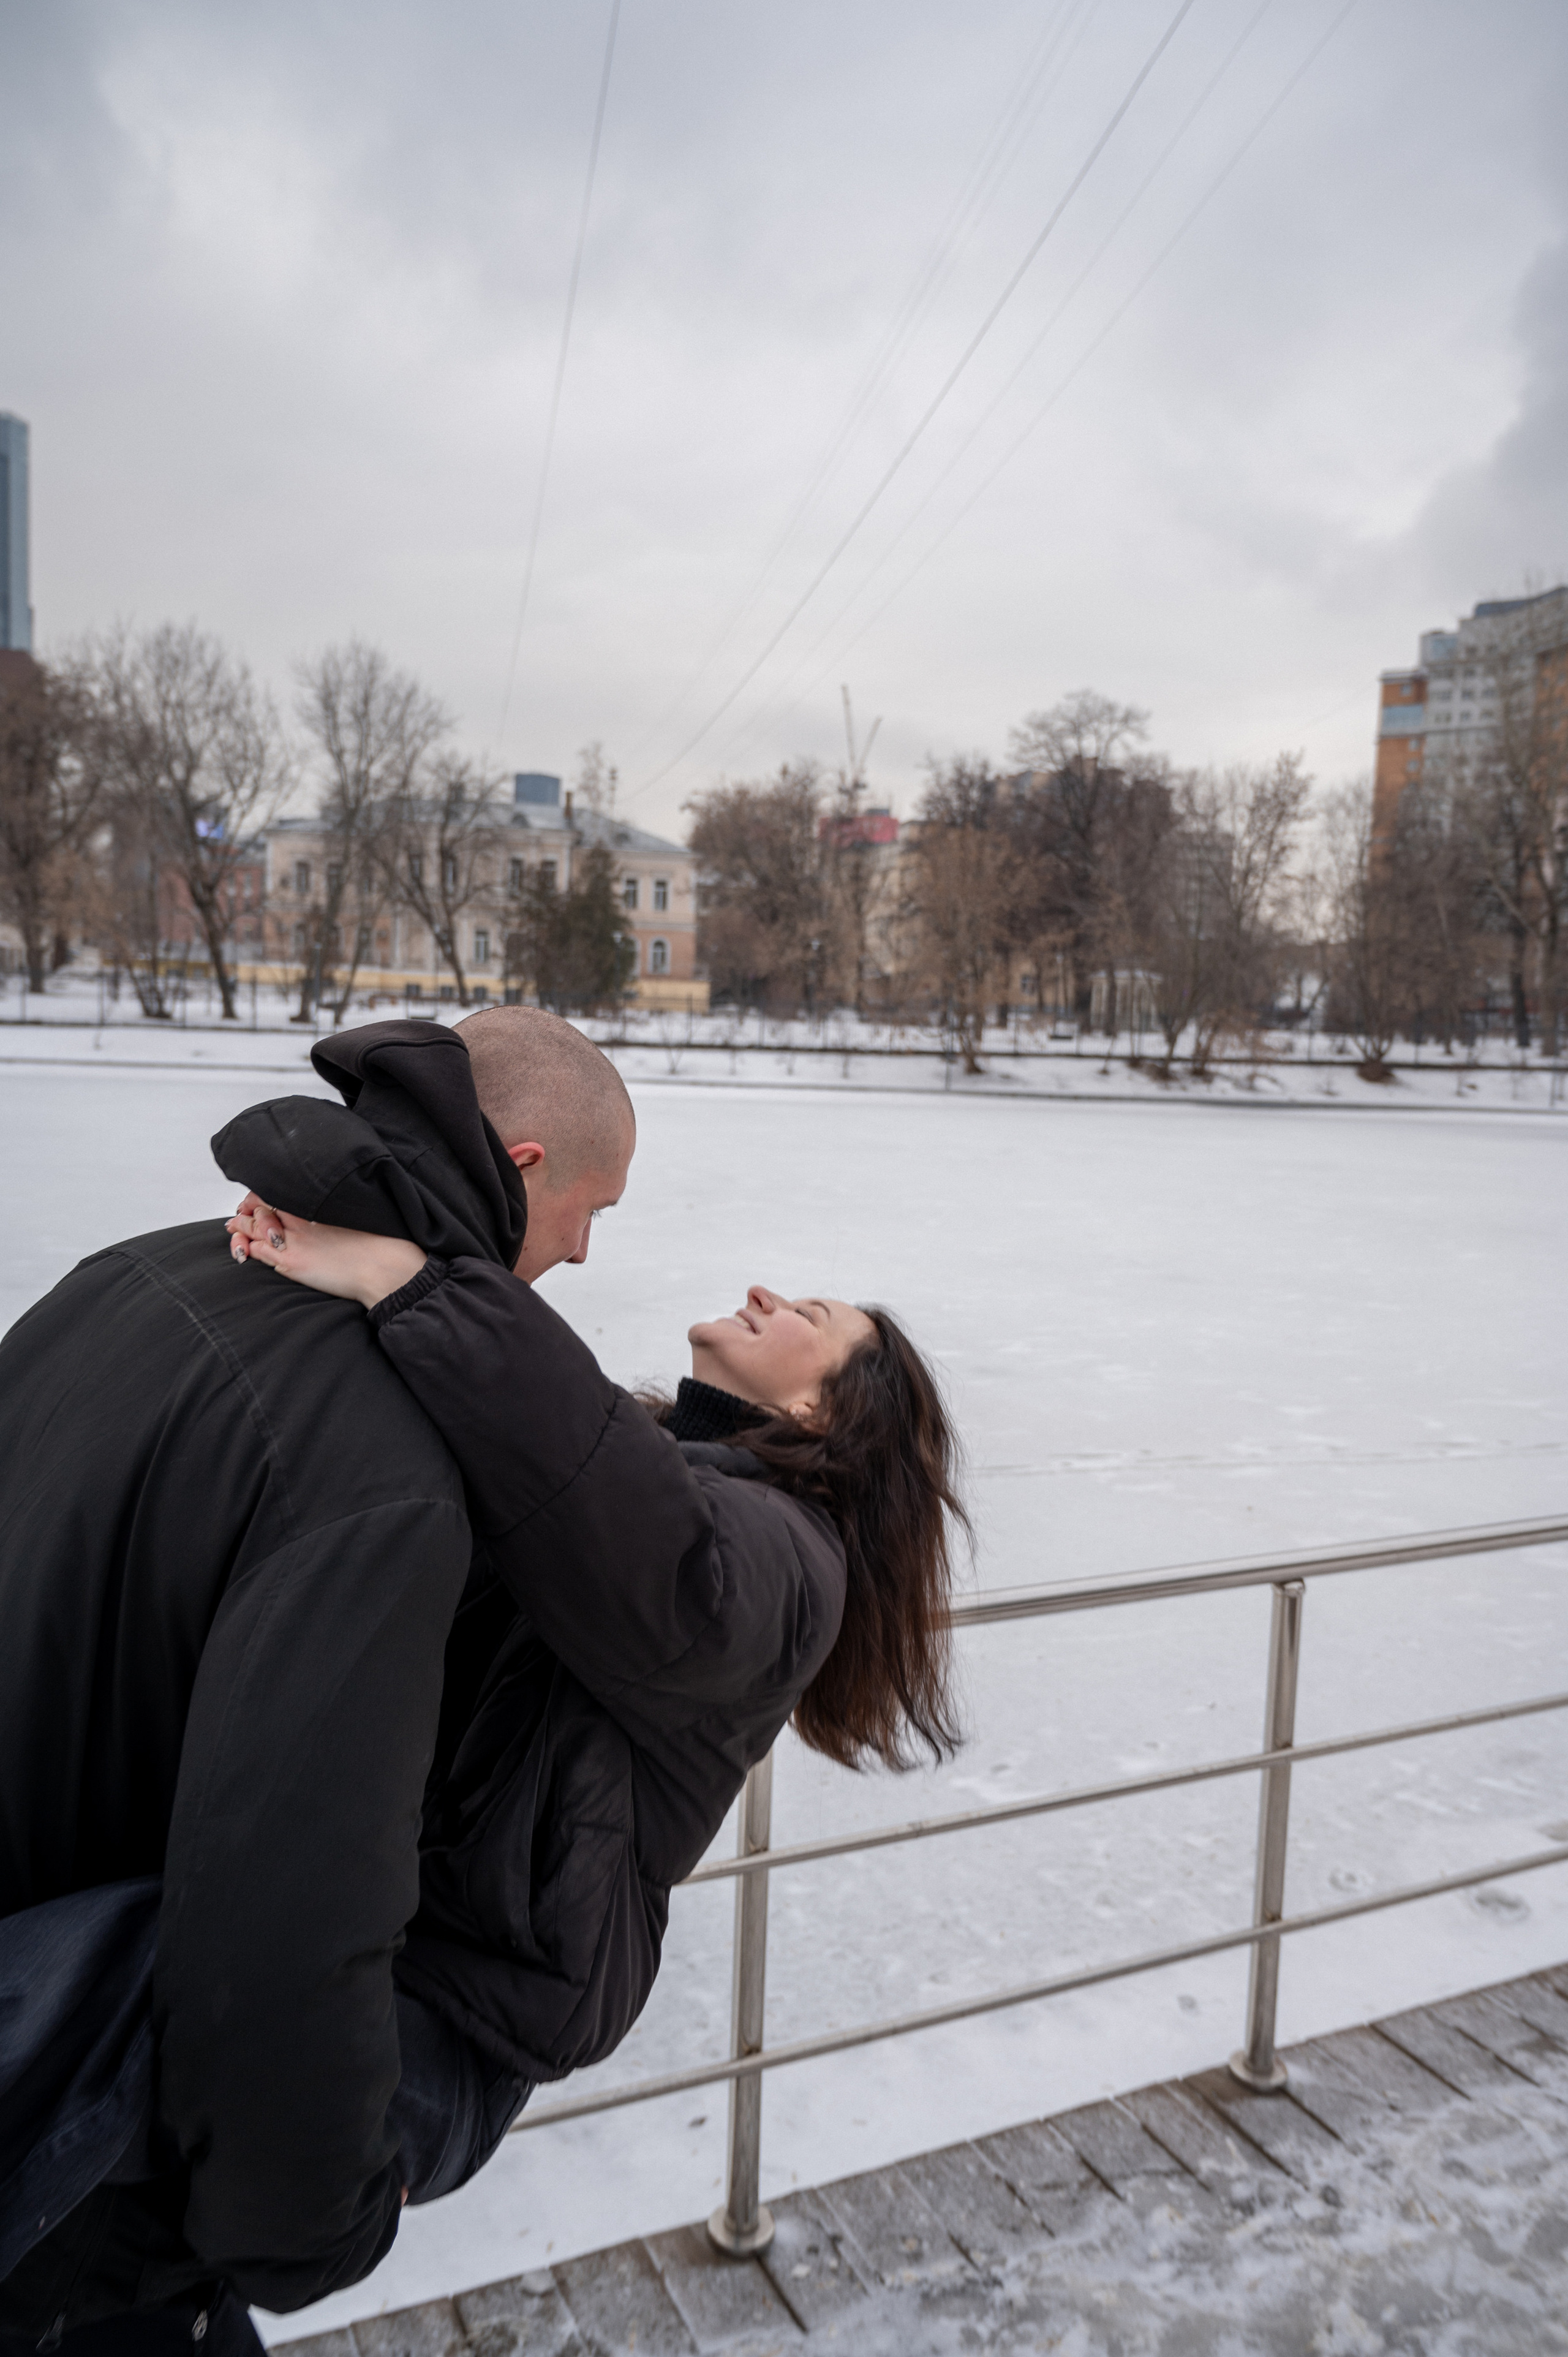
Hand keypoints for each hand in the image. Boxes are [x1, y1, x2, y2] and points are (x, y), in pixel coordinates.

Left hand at [227, 1194, 427, 1308]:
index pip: (282, 1194)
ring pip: (256, 1227)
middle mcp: (303, 1220)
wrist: (385, 1266)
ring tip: (234, 1225)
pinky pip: (259, 1251)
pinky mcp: (292, 1261)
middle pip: (265, 1206)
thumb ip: (340, 1216)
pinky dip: (247, 1247)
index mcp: (319, 1207)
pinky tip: (241, 1248)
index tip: (259, 1197)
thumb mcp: (358, 1219)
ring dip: (242, 1226)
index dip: (267, 1195)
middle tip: (241, 1209)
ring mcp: (295, 1241)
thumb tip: (335, 1220)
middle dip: (250, 1207)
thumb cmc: (380, 1246)